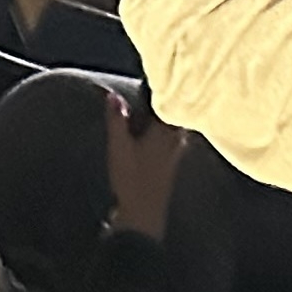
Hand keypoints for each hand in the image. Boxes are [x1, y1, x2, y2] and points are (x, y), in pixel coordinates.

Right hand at [103, 91, 190, 239]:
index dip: (168, 88)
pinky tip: (159, 130)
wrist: (142, 218)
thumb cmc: (132, 180)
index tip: (163, 73)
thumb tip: (113, 94)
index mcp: (167, 131)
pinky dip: (167, 129)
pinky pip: (173, 138)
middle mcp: (176, 139)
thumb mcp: (119, 148)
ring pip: (177, 126)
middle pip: (178, 113)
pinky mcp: (171, 164)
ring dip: (171, 114)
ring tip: (160, 102)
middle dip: (172, 99)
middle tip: (164, 84)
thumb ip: (117, 120)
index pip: (172, 103)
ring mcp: (176, 153)